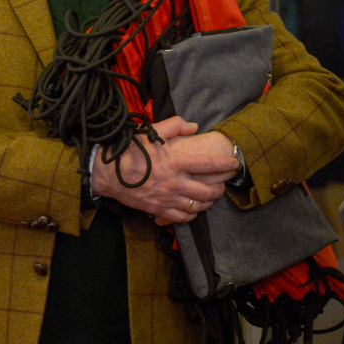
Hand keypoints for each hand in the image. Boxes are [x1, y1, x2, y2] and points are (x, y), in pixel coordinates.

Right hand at [90, 117, 239, 224]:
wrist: (108, 173)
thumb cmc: (131, 151)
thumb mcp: (152, 131)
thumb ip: (176, 125)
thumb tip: (194, 126)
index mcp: (176, 162)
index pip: (209, 165)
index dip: (225, 165)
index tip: (235, 164)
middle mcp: (175, 182)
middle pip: (208, 191)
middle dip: (220, 188)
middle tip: (223, 184)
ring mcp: (167, 198)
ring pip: (197, 206)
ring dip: (208, 202)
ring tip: (211, 197)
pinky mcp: (159, 210)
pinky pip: (182, 217)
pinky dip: (191, 215)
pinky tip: (194, 210)